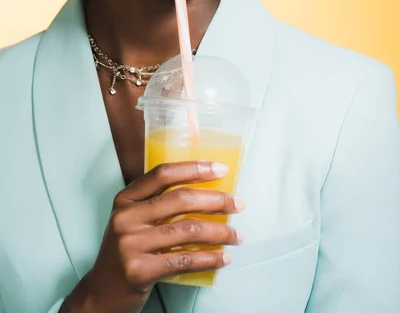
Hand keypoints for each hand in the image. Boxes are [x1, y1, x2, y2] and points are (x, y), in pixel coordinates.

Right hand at [61, 161, 244, 312]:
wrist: (102, 293)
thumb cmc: (126, 251)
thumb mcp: (133, 220)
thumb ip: (157, 204)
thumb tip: (207, 191)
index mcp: (125, 199)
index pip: (163, 174)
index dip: (194, 168)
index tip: (220, 168)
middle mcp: (125, 218)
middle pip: (180, 200)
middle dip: (216, 200)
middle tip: (238, 203)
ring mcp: (130, 245)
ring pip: (187, 230)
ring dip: (220, 232)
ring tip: (237, 235)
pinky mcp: (139, 271)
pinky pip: (184, 260)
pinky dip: (209, 258)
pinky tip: (223, 257)